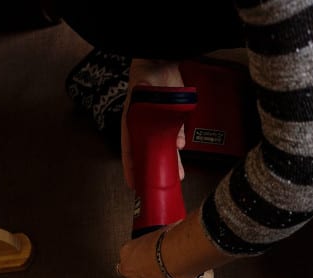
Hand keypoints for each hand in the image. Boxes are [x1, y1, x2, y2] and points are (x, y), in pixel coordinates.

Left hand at [117, 228, 178, 277]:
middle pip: (125, 273)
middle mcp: (129, 268)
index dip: (137, 256)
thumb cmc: (173, 239)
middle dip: (135, 272)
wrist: (180, 255)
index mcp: (128, 250)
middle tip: (148, 269)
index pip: (127, 254)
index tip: (146, 255)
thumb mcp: (161, 231)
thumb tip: (169, 234)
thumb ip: (160, 237)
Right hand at [121, 59, 186, 188]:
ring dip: (171, 159)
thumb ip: (150, 100)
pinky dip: (179, 140)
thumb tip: (167, 126)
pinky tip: (182, 146)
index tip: (134, 184)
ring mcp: (158, 121)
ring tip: (177, 174)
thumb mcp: (145, 89)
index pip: (130, 149)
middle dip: (155, 169)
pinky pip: (176, 132)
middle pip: (150, 151)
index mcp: (133, 121)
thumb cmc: (146, 74)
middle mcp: (144, 124)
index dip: (131, 168)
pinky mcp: (172, 115)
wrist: (160, 57)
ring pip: (164, 145)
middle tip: (161, 185)